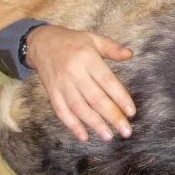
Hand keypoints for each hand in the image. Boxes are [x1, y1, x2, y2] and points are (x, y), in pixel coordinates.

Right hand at [25, 24, 135, 141]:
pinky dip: (72, 125)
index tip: (131, 112)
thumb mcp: (94, 38)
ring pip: (79, 108)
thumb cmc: (73, 41)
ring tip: (109, 136)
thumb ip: (112, 48)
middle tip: (126, 131)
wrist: (42, 42)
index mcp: (87, 58)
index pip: (107, 81)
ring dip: (94, 124)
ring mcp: (61, 84)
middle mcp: (74, 72)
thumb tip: (130, 55)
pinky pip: (61, 112)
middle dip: (112, 116)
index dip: (120, 97)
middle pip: (95, 98)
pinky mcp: (52, 93)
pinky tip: (84, 136)